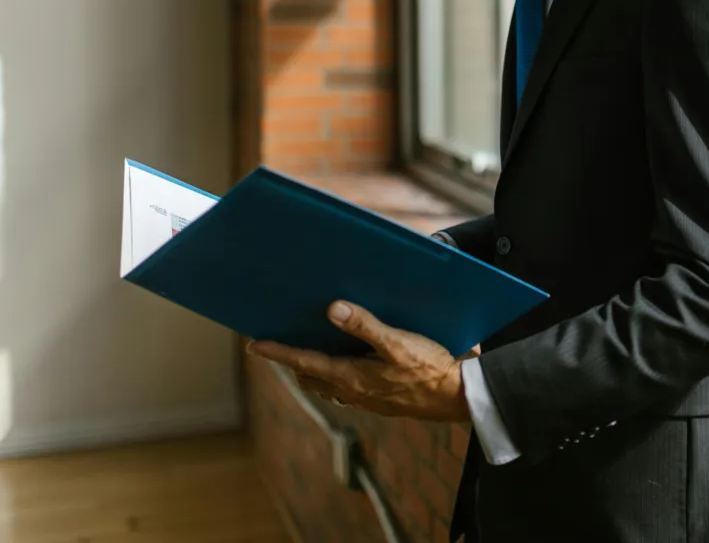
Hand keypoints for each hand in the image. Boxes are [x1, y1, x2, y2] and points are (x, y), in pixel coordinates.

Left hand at [246, 302, 471, 421]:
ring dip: (313, 369)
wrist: (454, 397)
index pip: (304, 361)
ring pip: (327, 384)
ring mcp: (365, 398)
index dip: (278, 352)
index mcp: (350, 376)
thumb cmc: (427, 369)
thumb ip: (365, 326)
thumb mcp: (397, 342)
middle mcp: (352, 391)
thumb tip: (332, 309)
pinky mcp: (379, 399)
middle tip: (279, 342)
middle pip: (310, 375)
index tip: (254, 345)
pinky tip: (348, 362)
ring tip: (309, 348)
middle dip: (292, 360)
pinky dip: (335, 374)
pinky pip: (345, 387)